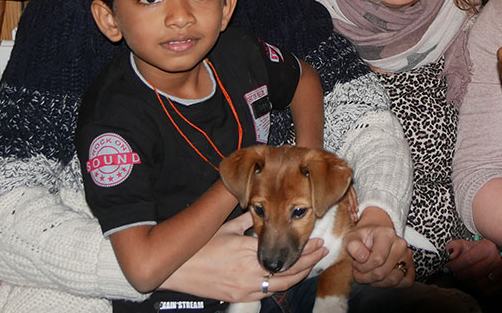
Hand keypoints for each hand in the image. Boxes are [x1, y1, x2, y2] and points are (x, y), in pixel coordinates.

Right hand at [162, 213, 324, 301]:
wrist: (178, 271)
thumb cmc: (199, 247)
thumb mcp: (226, 227)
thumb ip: (248, 217)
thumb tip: (263, 203)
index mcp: (249, 251)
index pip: (285, 252)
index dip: (305, 247)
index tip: (317, 238)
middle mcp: (250, 272)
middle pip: (290, 271)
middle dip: (309, 261)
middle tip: (323, 250)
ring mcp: (245, 288)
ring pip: (281, 285)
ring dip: (299, 275)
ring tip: (312, 264)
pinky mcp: (239, 297)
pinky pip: (266, 294)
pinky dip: (280, 286)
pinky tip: (289, 278)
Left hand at [345, 207, 413, 287]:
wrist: (373, 237)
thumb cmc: (362, 239)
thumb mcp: (352, 238)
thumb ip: (353, 246)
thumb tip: (362, 258)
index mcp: (387, 234)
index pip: (377, 259)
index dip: (362, 267)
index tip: (355, 263)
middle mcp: (400, 244)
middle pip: (382, 272)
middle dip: (366, 276)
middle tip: (359, 271)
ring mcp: (407, 256)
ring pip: (393, 280)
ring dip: (377, 282)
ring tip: (368, 274)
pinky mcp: (411, 267)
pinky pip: (405, 282)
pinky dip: (391, 285)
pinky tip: (381, 278)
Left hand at [445, 238, 501, 295]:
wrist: (487, 256)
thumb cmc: (474, 251)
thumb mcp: (463, 244)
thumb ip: (455, 246)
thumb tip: (452, 254)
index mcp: (488, 247)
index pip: (469, 259)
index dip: (456, 265)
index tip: (448, 267)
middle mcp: (496, 259)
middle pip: (473, 272)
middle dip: (460, 274)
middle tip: (455, 273)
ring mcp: (499, 272)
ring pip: (479, 283)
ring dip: (467, 282)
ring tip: (464, 277)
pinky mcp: (500, 284)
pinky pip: (486, 292)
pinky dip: (477, 290)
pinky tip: (473, 282)